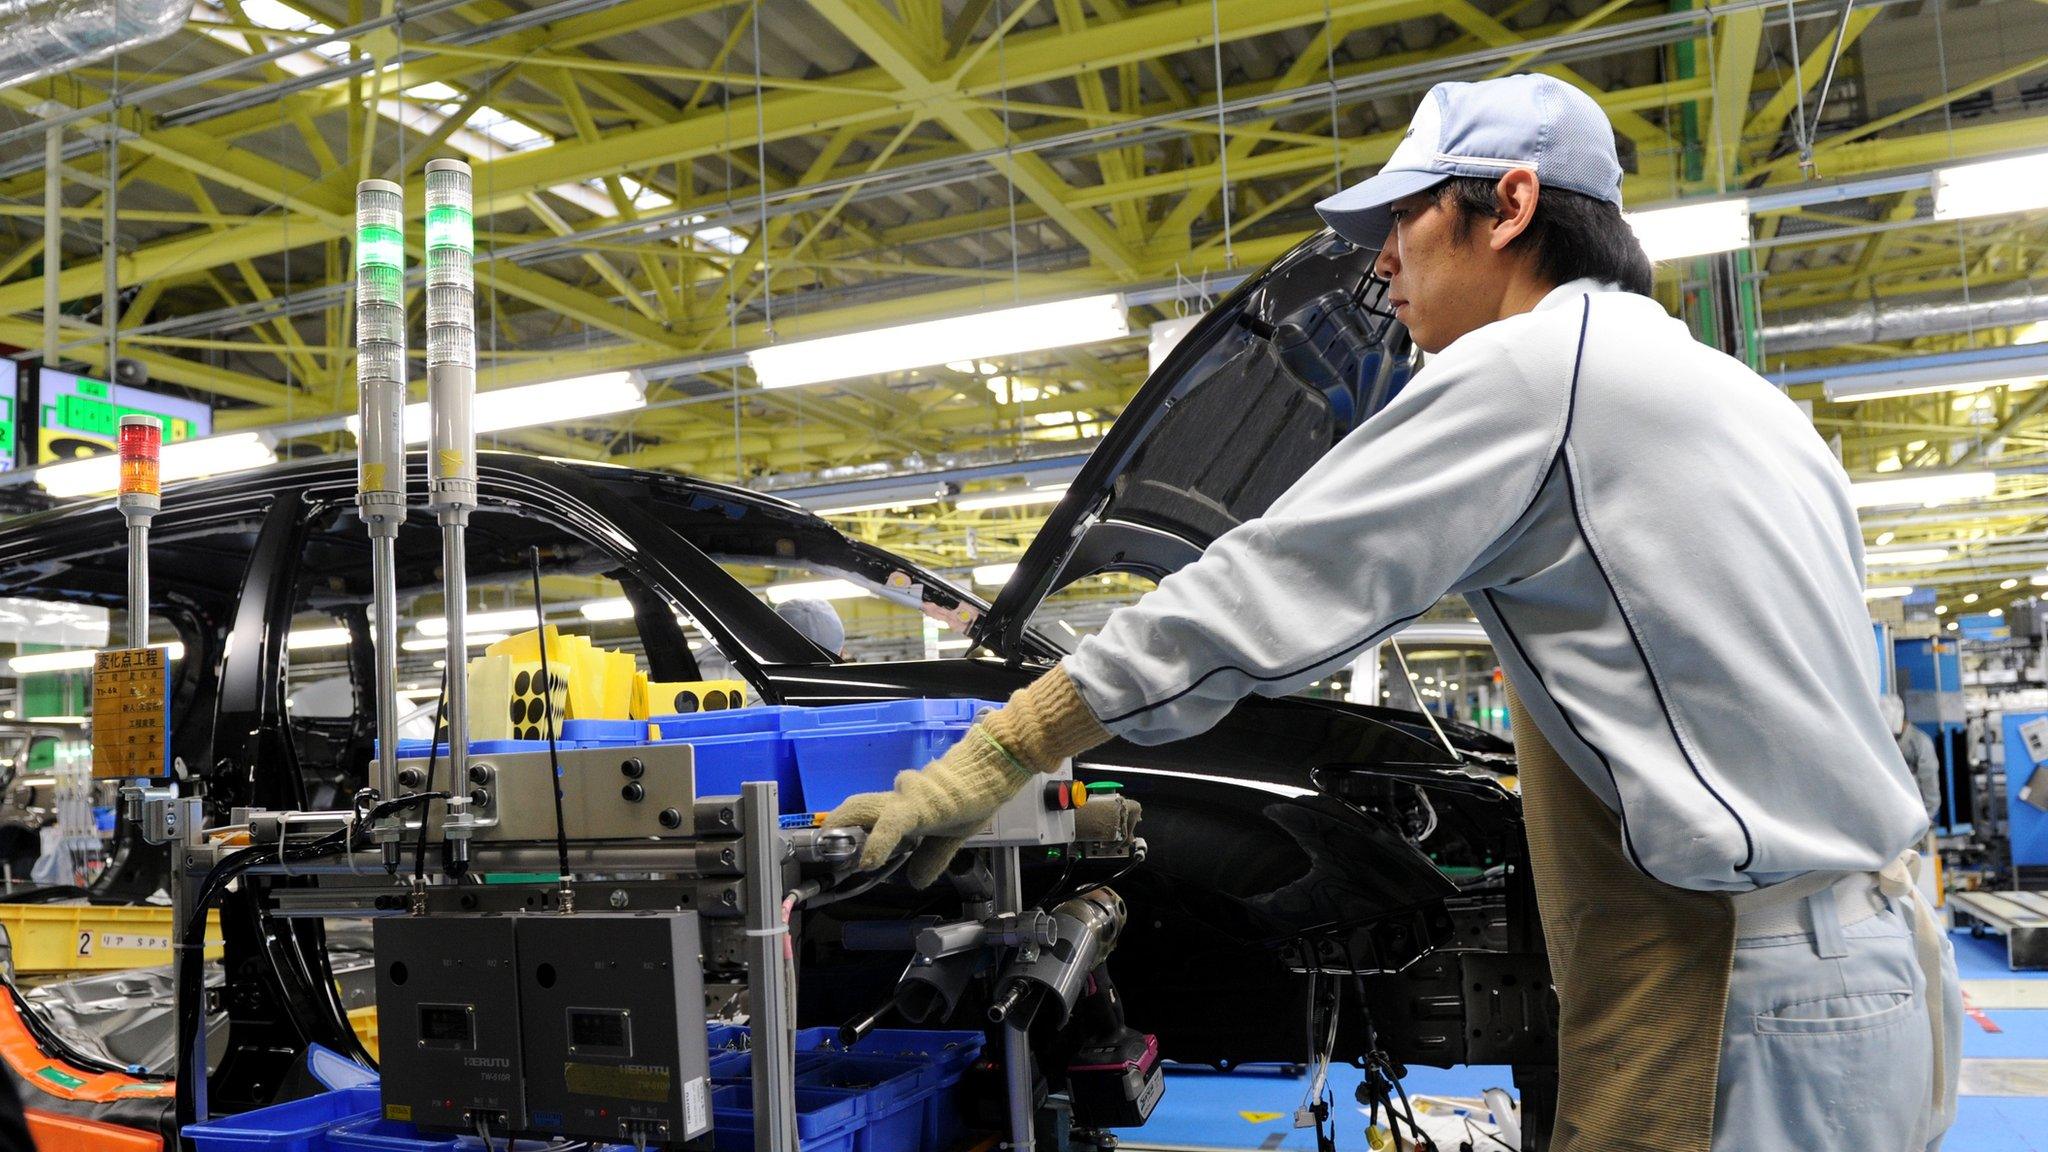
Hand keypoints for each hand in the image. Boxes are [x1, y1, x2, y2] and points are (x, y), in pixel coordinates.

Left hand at [822, 667, 1111, 888]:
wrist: (997, 766)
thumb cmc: (978, 794)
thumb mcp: (954, 836)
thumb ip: (932, 857)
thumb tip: (916, 880)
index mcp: (905, 805)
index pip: (867, 813)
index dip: (845, 827)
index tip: (832, 852)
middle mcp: (899, 797)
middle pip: (856, 807)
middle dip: (833, 827)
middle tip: (819, 851)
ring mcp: (907, 798)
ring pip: (864, 809)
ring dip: (843, 829)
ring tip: (829, 852)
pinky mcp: (920, 802)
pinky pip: (893, 823)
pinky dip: (878, 842)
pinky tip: (868, 861)